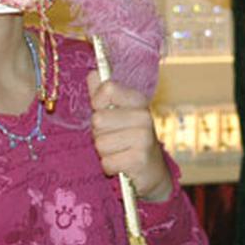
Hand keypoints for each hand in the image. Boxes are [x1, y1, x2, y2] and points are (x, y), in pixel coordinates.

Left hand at [87, 71, 172, 201]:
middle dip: (99, 134)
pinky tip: (123, 165)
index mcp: (138, 100)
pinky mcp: (139, 159)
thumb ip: (102, 94)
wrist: (152, 171)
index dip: (97, 102)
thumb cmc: (128, 138)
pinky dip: (110, 167)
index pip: (107, 88)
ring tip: (120, 151)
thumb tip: (92, 72)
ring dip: (105, 152)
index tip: (103, 111)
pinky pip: (107, 162)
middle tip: (114, 138)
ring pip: (100, 143)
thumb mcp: (117, 113)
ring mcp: (144, 138)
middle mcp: (144, 116)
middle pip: (98, 119)